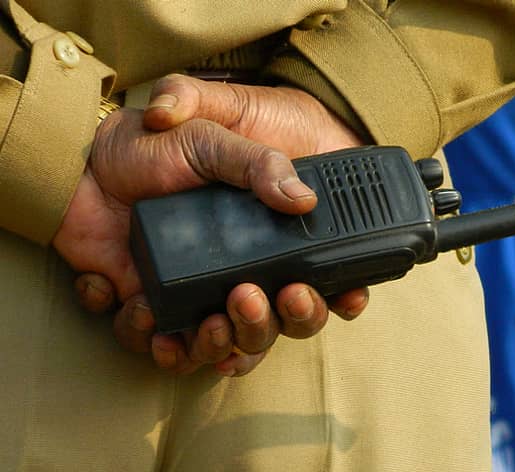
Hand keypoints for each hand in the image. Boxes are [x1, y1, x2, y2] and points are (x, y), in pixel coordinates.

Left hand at [57, 93, 365, 375]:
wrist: (80, 158)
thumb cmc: (152, 146)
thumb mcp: (212, 140)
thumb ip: (260, 164)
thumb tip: (304, 200)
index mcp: (259, 238)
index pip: (311, 281)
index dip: (331, 299)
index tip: (342, 298)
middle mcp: (234, 273)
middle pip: (271, 328)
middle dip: (268, 325)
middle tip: (252, 297)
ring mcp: (192, 293)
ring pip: (221, 348)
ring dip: (218, 344)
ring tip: (206, 321)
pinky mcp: (149, 305)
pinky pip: (159, 346)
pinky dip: (152, 339)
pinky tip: (143, 307)